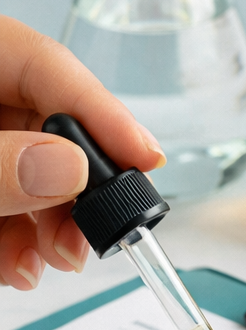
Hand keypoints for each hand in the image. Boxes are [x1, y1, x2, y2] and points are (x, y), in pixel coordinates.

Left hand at [0, 15, 164, 288]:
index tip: (146, 159)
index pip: (49, 64)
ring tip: (51, 263)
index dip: (105, 114)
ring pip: (30, 172)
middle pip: (47, 126)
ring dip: (48, 227)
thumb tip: (69, 169)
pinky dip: (15, 238)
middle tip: (94, 236)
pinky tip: (19, 265)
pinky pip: (4, 199)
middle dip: (76, 191)